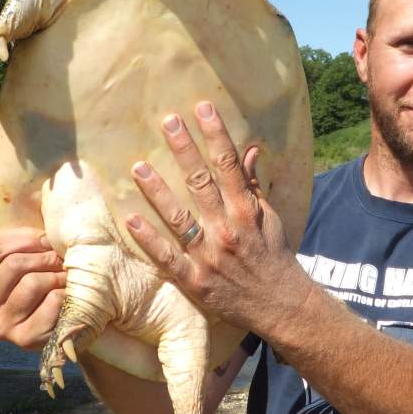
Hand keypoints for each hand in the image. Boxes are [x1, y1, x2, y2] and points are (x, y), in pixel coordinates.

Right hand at [0, 227, 66, 349]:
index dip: (27, 238)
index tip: (49, 239)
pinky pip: (50, 303)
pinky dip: (65, 296)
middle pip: (13, 264)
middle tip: (63, 261)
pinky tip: (69, 300)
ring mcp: (2, 324)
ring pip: (31, 283)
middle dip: (45, 258)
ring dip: (58, 277)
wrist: (77, 318)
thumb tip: (44, 192)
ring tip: (68, 279)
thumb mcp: (40, 252)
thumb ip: (34, 232)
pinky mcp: (23, 340)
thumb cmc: (57, 278)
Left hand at [124, 101, 315, 336]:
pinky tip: (132, 219)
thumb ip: (253, 185)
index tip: (202, 107)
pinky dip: (149, 239)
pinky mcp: (195, 280)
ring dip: (158, 191)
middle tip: (167, 121)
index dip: (215, 134)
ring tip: (138, 167)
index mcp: (247, 210)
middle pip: (202, 183)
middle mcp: (228, 229)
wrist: (281, 306)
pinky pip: (167, 257)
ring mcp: (210, 255)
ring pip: (180, 218)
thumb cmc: (274, 256)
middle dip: (184, 150)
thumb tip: (249, 149)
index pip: (229, 164)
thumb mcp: (270, 218)